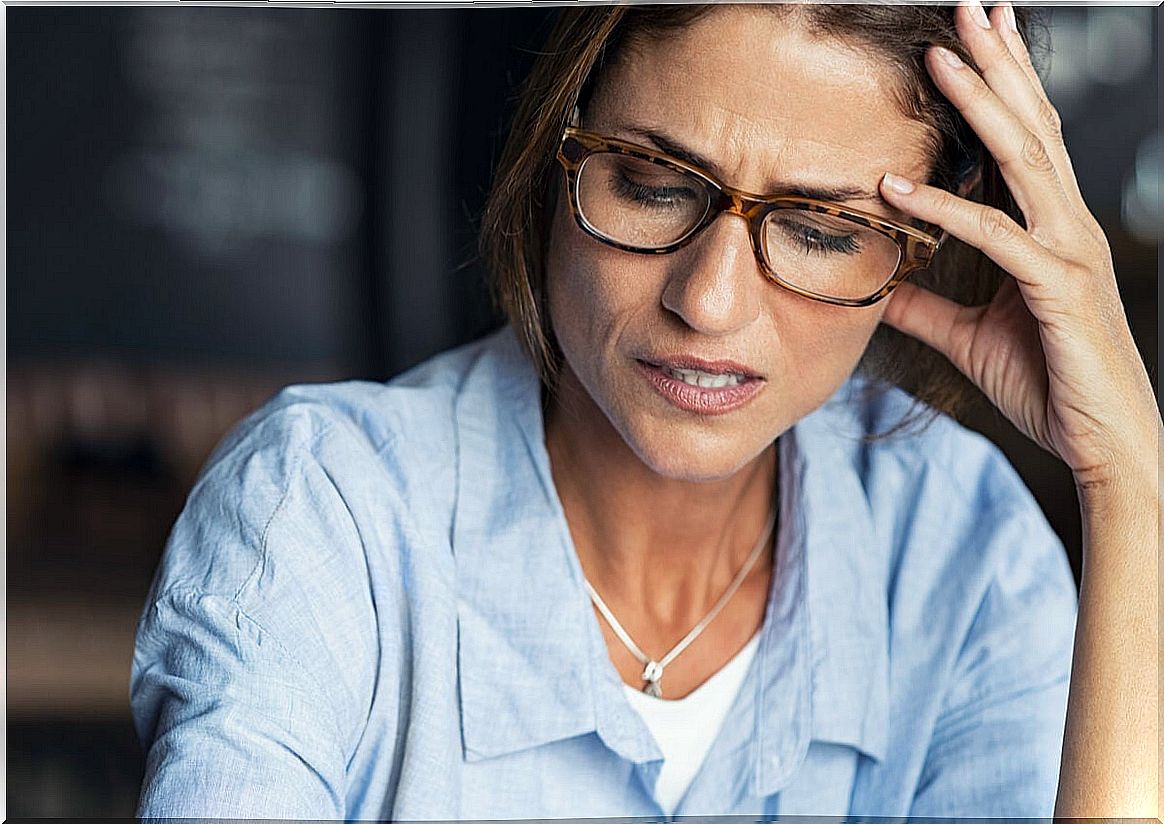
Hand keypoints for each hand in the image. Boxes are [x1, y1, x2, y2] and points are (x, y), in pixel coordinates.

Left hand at [877, 0, 1158, 494]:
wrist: (1099, 443)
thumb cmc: (1048, 383)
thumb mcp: (971, 336)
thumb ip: (930, 308)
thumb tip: (884, 290)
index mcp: (1051, 229)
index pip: (1027, 141)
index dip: (1003, 86)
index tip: (973, 38)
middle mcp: (1067, 226)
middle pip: (1032, 127)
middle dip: (997, 65)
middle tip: (965, 10)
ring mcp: (1068, 251)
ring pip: (1024, 160)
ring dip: (980, 104)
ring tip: (939, 58)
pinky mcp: (1058, 286)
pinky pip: (995, 235)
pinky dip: (943, 207)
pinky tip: (896, 186)